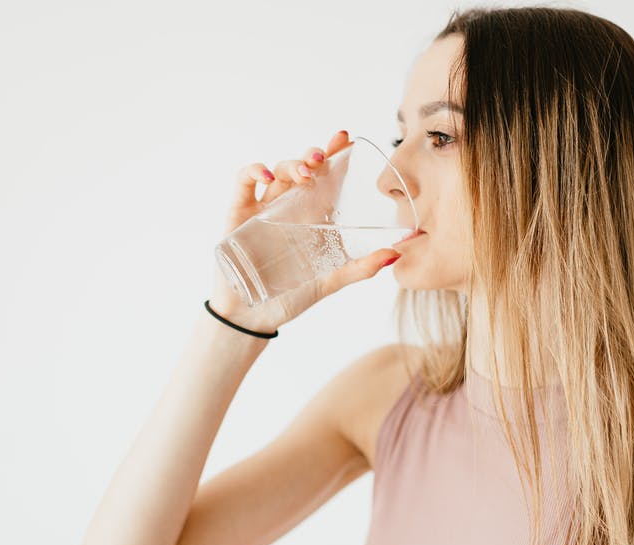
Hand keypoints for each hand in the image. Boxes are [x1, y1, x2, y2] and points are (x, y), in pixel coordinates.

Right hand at [208, 130, 402, 334]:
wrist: (254, 317)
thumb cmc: (291, 296)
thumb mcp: (330, 281)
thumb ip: (361, 268)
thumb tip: (395, 254)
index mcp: (312, 216)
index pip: (326, 177)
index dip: (335, 155)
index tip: (346, 139)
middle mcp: (289, 207)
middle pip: (302, 168)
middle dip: (314, 155)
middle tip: (324, 155)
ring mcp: (263, 208)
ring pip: (276, 172)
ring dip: (291, 164)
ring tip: (305, 171)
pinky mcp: (238, 214)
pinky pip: (243, 183)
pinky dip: (253, 172)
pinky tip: (267, 177)